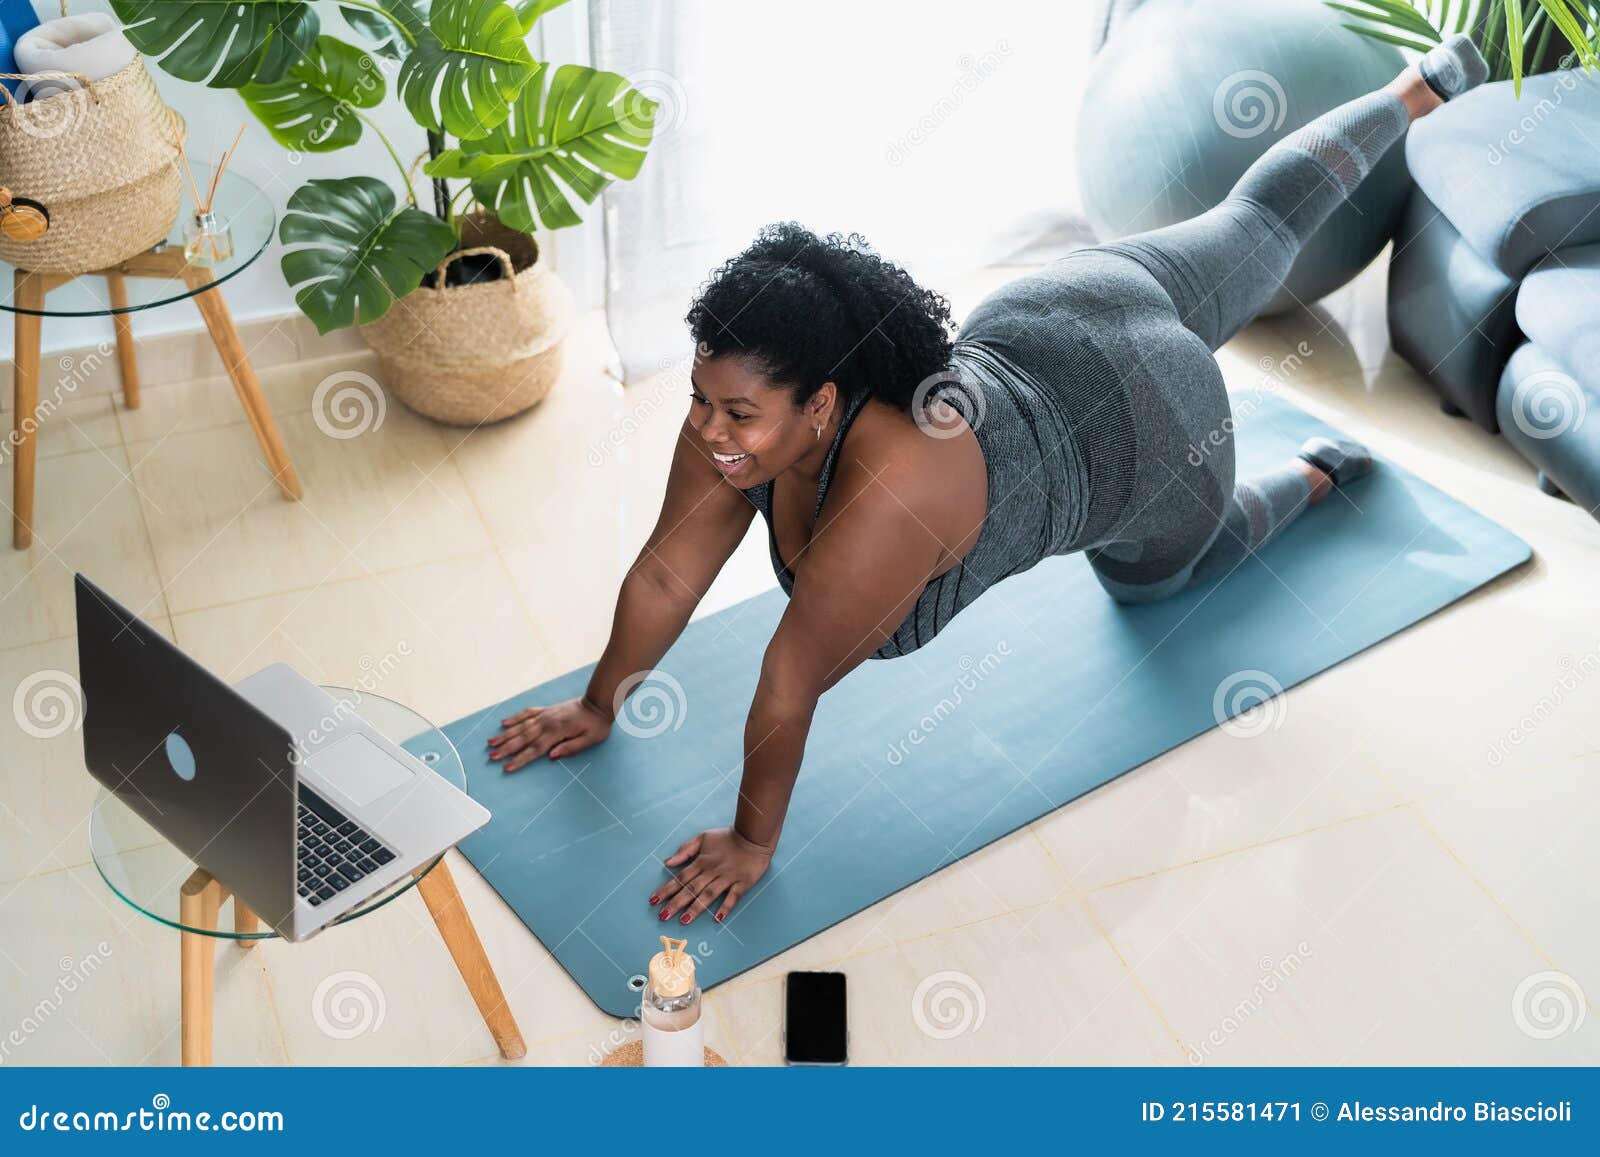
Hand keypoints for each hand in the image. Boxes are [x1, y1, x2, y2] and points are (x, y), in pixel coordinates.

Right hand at [487, 696, 610, 771]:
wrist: (598, 703)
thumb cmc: (596, 724)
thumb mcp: (590, 739)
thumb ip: (570, 748)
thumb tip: (551, 756)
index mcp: (557, 732)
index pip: (535, 749)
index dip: (520, 759)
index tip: (507, 767)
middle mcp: (547, 723)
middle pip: (523, 738)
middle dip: (506, 748)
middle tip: (492, 756)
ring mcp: (545, 715)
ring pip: (521, 726)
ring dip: (505, 735)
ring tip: (491, 742)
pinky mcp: (546, 710)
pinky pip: (527, 713)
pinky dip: (515, 718)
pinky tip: (504, 723)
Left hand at [651, 826, 772, 924]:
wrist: (753, 835)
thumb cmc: (727, 837)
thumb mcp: (703, 838)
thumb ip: (685, 850)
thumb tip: (667, 862)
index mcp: (701, 861)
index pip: (680, 878)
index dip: (667, 889)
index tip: (654, 901)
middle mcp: (712, 871)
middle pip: (691, 889)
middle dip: (676, 903)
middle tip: (663, 916)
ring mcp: (727, 878)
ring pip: (709, 895)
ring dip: (696, 908)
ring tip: (684, 920)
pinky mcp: (742, 883)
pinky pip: (733, 897)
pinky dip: (725, 907)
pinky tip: (717, 918)